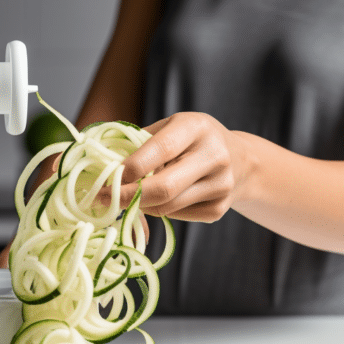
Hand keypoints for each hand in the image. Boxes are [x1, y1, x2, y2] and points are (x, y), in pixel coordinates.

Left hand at [108, 112, 249, 221]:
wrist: (240, 160)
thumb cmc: (191, 140)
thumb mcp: (170, 127)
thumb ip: (140, 143)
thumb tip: (102, 166)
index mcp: (196, 127)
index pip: (160, 150)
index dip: (130, 168)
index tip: (106, 179)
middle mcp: (214, 155)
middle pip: (164, 188)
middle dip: (127, 196)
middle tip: (103, 199)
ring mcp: (221, 185)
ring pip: (166, 207)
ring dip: (140, 204)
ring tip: (129, 196)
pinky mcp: (219, 209)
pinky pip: (176, 216)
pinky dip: (159, 210)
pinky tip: (160, 199)